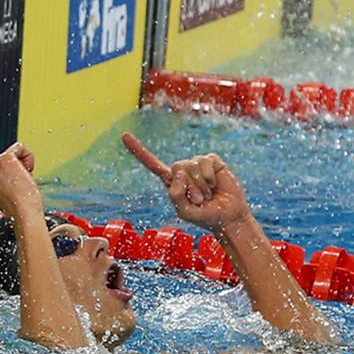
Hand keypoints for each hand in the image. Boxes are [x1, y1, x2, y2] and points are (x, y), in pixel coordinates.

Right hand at [0, 142, 42, 218]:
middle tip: (17, 186)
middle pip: (4, 159)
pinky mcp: (4, 158)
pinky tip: (25, 172)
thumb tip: (15, 172)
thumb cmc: (18, 208)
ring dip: (23, 165)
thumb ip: (0, 181)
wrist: (22, 212)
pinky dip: (28, 158)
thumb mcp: (3, 195)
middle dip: (15, 169)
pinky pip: (21, 149)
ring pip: (14, 153)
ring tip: (21, 182)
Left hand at [122, 133, 250, 231]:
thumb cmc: (205, 216)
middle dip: (189, 186)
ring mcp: (198, 165)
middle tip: (200, 200)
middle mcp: (183, 171)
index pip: (153, 165)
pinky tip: (215, 184)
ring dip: (201, 185)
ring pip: (191, 165)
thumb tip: (179, 171)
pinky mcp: (213, 161)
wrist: (228, 217)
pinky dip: (209, 176)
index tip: (124, 136)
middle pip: (176, 167)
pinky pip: (206, 161)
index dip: (139, 151)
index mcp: (172, 182)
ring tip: (209, 194)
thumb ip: (175, 194)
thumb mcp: (184, 211)